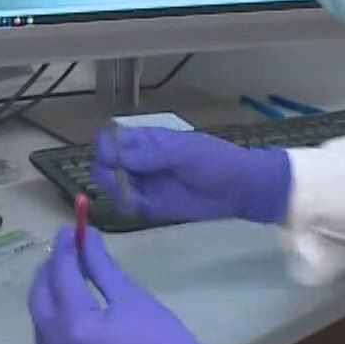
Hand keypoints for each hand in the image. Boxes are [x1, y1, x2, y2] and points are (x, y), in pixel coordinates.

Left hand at [29, 227, 232, 343]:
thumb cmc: (163, 342)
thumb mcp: (131, 298)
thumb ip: (101, 266)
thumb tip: (84, 236)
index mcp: (74, 325)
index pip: (60, 276)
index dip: (65, 248)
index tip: (71, 227)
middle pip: (39, 299)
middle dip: (49, 270)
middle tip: (66, 248)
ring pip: (40, 321)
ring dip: (48, 294)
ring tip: (67, 272)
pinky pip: (49, 342)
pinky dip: (53, 319)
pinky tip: (69, 305)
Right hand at [92, 127, 291, 223]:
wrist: (240, 188)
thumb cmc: (214, 161)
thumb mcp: (182, 151)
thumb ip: (148, 154)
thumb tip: (113, 155)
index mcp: (147, 139)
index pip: (112, 138)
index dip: (106, 145)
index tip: (110, 154)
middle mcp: (140, 160)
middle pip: (105, 161)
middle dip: (104, 167)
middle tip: (117, 175)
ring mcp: (144, 182)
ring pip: (112, 183)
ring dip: (112, 186)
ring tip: (128, 189)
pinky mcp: (151, 205)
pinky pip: (127, 204)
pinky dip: (125, 203)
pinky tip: (135, 202)